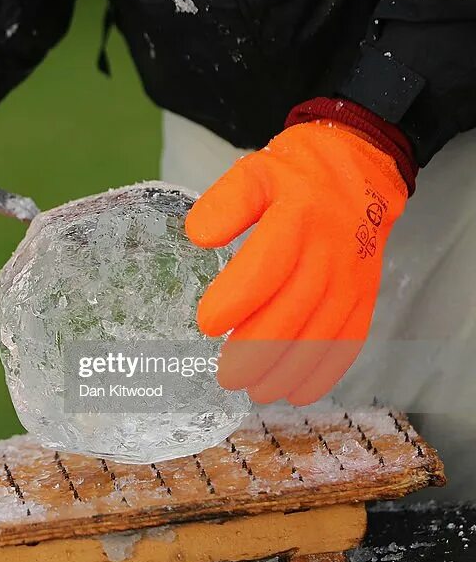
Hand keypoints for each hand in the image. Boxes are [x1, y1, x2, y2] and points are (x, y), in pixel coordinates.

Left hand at [185, 121, 406, 404]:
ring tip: (253, 390)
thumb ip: (226, 203)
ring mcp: (351, 277)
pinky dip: (325, 371)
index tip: (206, 324)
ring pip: (321, 333)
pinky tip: (297, 391)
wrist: (361, 169)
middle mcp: (329, 251)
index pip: (268, 264)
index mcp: (297, 217)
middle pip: (294, 309)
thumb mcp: (254, 172)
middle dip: (258, 349)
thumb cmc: (295, 176)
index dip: (238, 299)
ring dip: (288, 368)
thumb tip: (198, 236)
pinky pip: (350, 339)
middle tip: (226, 375)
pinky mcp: (364, 295)